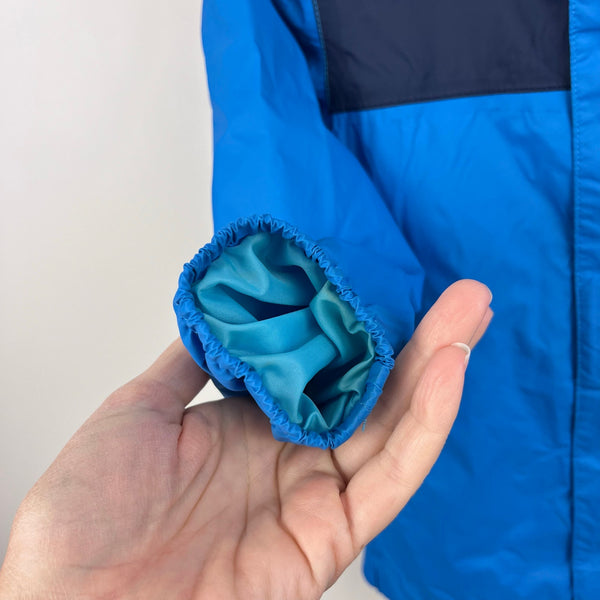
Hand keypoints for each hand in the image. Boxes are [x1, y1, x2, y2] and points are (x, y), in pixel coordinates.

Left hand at [0, 280, 491, 599]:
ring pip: (394, 429)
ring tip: (468, 317)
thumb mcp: (137, 413)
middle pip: (373, 394)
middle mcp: (289, 457)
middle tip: (458, 294)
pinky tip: (446, 374)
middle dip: (420, 341)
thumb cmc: (88, 516)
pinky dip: (424, 427)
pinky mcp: (329, 538)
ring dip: (437, 371)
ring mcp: (313, 496)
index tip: (386, 285)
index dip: (360, 330)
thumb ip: (186, 365)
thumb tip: (216, 316)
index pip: (324, 369)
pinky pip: (389, 479)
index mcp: (248, 426)